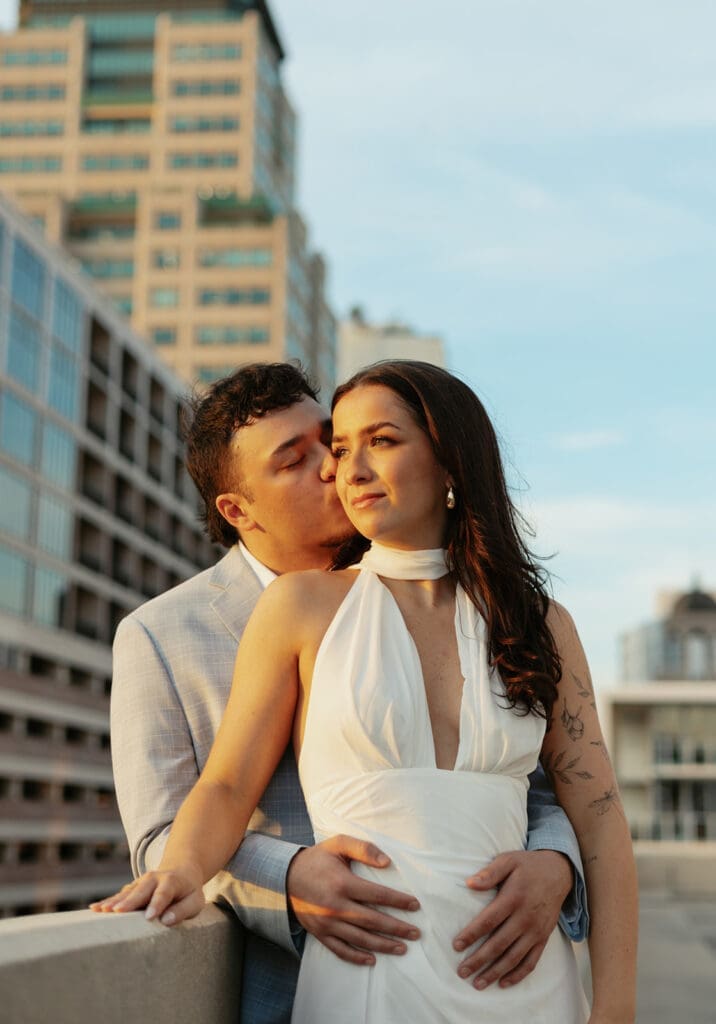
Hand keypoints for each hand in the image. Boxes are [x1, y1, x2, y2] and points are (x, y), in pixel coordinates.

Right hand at [89, 866, 205, 925]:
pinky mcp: (132, 888)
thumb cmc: (189, 892)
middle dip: (130, 901)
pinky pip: (119, 895)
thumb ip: (183, 910)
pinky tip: (95, 908)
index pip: (163, 893)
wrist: (181, 871)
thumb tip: (166, 920)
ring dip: (114, 901)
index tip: (150, 917)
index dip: (157, 904)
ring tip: (102, 911)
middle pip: (141, 890)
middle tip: (118, 912)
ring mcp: (141, 883)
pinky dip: (108, 901)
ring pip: (127, 892)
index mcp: (171, 881)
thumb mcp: (195, 901)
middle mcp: (153, 879)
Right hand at [287, 834, 420, 965]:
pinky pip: (340, 950)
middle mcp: (335, 906)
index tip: (415, 905)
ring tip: (402, 948)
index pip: (378, 895)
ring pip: (360, 939)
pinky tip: (372, 960)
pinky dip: (356, 957)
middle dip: (397, 928)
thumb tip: (387, 862)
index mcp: (342, 883)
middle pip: (373, 921)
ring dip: (383, 945)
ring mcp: (327, 923)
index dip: (399, 901)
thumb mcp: (338, 844)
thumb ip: (363, 848)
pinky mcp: (319, 933)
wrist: (285, 876)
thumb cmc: (317, 858)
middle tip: (416, 933)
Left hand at [453, 849, 571, 988]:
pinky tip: (503, 983)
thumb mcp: (508, 860)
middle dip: (479, 960)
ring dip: (496, 972)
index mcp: (514, 897)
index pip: (489, 920)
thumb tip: (469, 883)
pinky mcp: (544, 938)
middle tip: (462, 972)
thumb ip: (489, 873)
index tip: (456, 946)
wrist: (559, 872)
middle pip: (499, 944)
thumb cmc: (528, 866)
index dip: (472, 934)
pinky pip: (531, 961)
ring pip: (514, 957)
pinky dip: (518, 975)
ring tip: (478, 984)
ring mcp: (536, 930)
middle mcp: (526, 917)